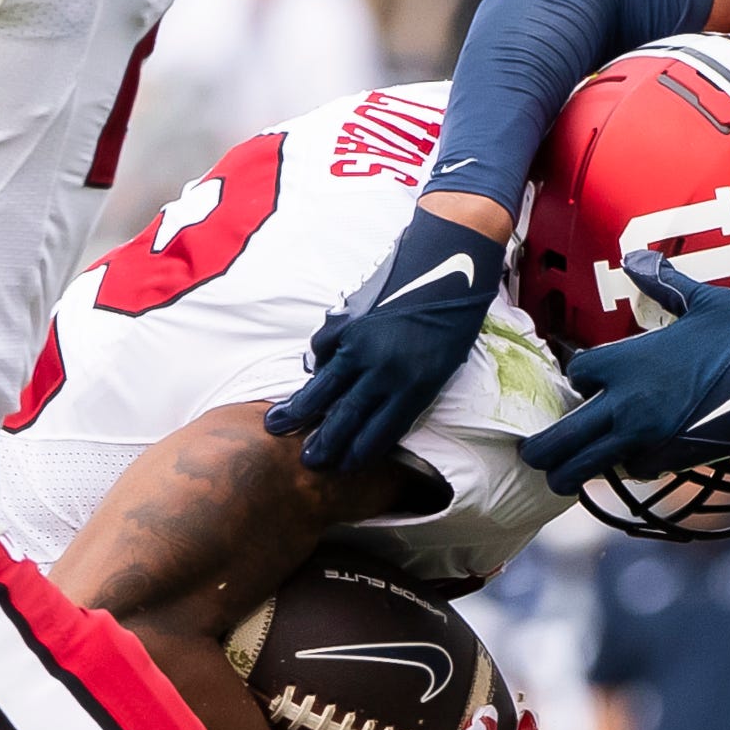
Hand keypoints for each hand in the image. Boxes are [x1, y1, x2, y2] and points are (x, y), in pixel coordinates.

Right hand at [266, 203, 508, 471]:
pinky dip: (317, 363)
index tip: (341, 467)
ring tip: (277, 425)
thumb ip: (408, 392)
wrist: (449, 262)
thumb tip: (372, 412)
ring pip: (322, 387)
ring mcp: (359, 344)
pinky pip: (322, 350)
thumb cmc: (453, 318)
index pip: (377, 433)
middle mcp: (383, 370)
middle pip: (344, 417)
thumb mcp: (442, 365)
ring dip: (298, 410)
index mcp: (415, 386)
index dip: (357, 454)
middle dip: (322, 444)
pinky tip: (313, 372)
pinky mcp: (345, 319)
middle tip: (305, 462)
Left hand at [520, 251, 729, 494]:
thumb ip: (665, 282)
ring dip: (570, 471)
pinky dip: (622, 469)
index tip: (586, 379)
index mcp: (628, 361)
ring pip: (585, 467)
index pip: (576, 374)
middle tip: (532, 453)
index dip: (577, 377)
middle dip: (541, 448)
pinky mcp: (669, 462)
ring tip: (560, 475)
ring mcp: (645, 438)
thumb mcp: (706, 301)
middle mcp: (626, 404)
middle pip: (560, 437)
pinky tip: (624, 462)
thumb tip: (637, 257)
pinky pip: (630, 472)